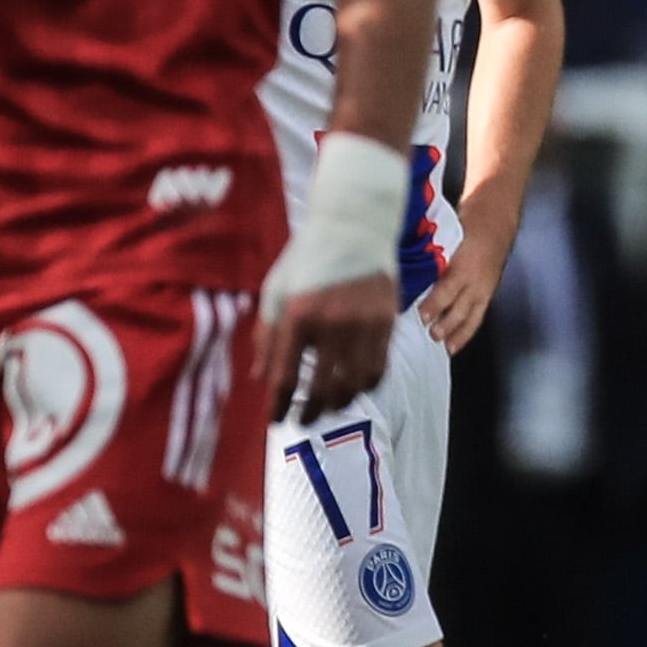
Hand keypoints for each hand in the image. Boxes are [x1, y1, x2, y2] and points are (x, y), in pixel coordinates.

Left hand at [255, 270, 398, 423]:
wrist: (354, 225)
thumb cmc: (308, 257)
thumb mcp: (276, 290)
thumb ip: (266, 335)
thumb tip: (260, 378)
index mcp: (298, 315)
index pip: (286, 376)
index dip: (279, 405)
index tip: (275, 419)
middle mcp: (332, 324)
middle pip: (322, 388)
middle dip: (309, 412)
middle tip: (302, 421)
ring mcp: (363, 324)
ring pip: (354, 384)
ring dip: (339, 403)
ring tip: (328, 408)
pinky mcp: (386, 322)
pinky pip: (378, 368)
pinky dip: (365, 385)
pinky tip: (354, 387)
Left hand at [414, 232, 505, 347]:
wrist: (496, 221)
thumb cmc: (465, 226)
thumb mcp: (447, 235)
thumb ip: (430, 257)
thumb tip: (402, 275)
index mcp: (463, 262)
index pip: (448, 287)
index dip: (435, 303)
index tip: (421, 314)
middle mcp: (475, 278)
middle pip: (460, 305)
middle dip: (446, 322)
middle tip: (431, 334)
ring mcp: (483, 288)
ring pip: (470, 315)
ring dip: (456, 332)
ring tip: (442, 345)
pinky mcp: (488, 294)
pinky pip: (477, 318)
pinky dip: (465, 333)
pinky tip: (453, 345)